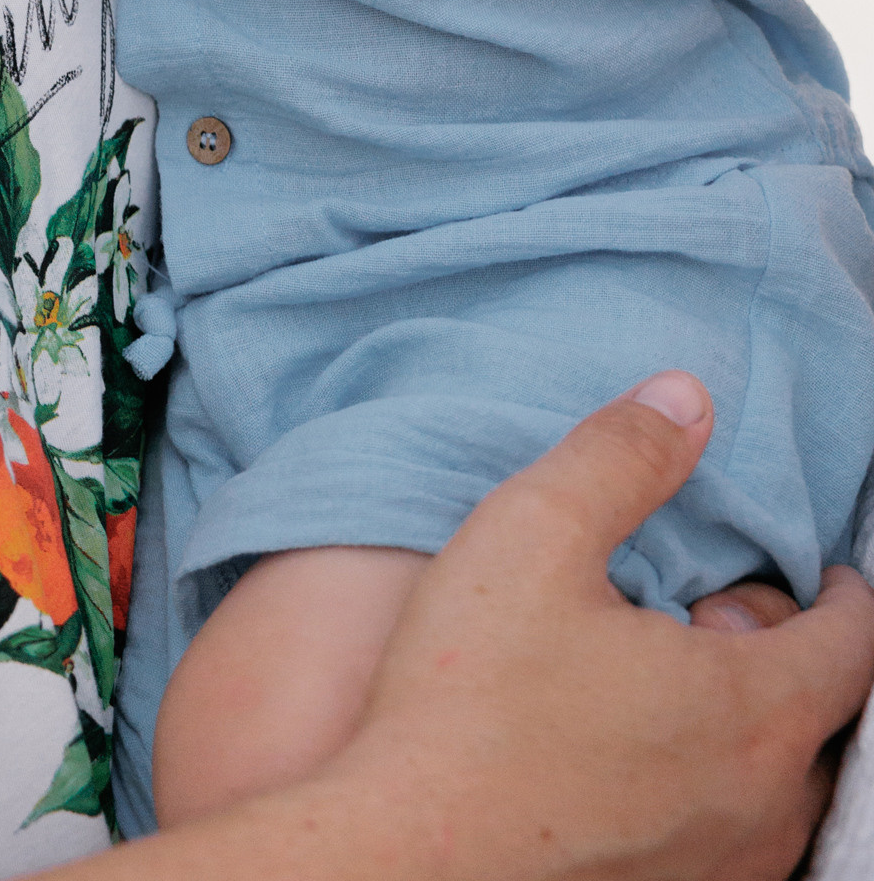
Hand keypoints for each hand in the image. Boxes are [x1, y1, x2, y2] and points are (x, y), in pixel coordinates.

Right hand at [118, 373, 873, 880]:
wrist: (401, 857)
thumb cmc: (468, 698)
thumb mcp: (534, 532)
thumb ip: (621, 455)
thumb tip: (687, 397)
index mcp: (749, 710)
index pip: (851, 647)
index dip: (846, 598)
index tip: (828, 574)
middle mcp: (759, 807)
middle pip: (820, 721)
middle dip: (786, 658)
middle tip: (714, 616)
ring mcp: (719, 871)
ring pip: (778, 792)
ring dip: (752, 731)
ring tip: (674, 686)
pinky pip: (731, 842)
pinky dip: (714, 791)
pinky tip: (637, 760)